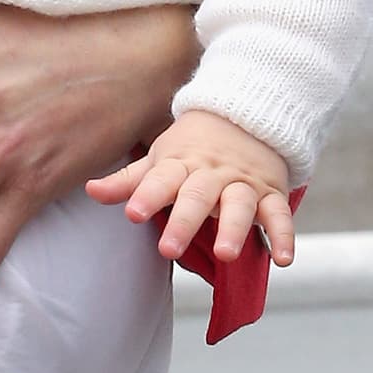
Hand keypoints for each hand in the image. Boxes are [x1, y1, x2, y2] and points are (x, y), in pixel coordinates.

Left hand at [85, 109, 293, 265]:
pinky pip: (279, 214)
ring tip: (225, 254)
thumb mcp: (160, 158)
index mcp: (180, 164)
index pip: (161, 179)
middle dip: (183, 222)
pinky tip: (282, 259)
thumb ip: (128, 180)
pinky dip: (283, 236)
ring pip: (239, 205)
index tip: (133, 215)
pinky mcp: (270, 193)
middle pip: (197, 196)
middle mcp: (211, 174)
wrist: (246, 113)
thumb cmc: (192, 146)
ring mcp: (243, 183)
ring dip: (233, 229)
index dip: (147, 196)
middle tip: (168, 249)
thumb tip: (89, 190)